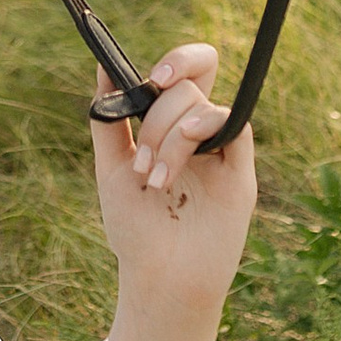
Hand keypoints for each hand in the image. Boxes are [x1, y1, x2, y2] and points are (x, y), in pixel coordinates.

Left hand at [90, 44, 256, 321]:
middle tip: (141, 158)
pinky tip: (175, 164)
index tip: (152, 78)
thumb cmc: (136, 229)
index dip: (176, 62)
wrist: (158, 278)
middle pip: (194, 82)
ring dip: (166, 137)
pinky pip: (233, 125)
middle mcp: (200, 134)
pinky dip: (200, 129)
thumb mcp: (111, 167)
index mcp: (172, 127)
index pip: (187, 73)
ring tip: (153, 182)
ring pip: (201, 104)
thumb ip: (109, 119)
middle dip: (158, 111)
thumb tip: (102, 65)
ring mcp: (221, 152)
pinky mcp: (239, 173)